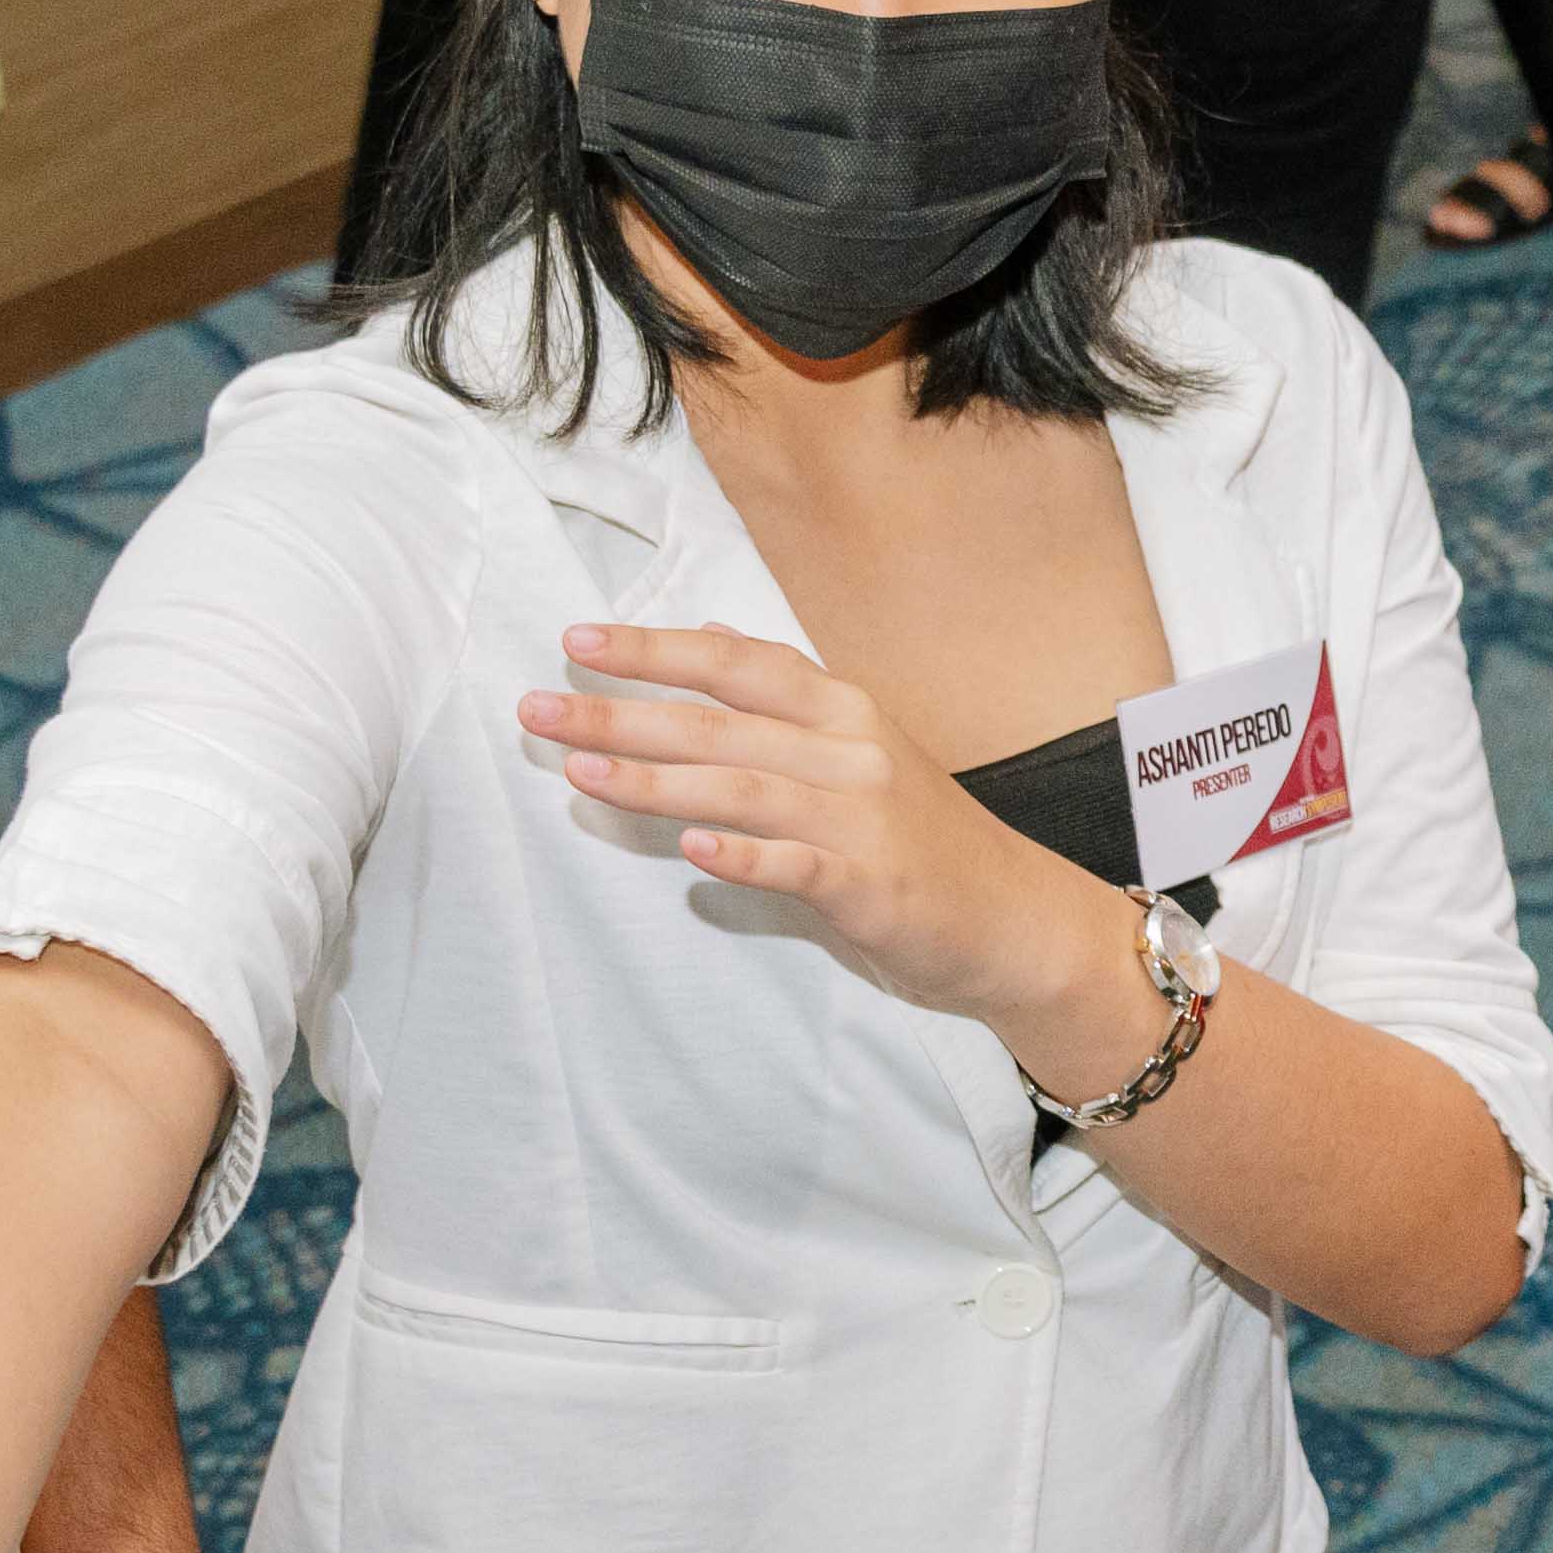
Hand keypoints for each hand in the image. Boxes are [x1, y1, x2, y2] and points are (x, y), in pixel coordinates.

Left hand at [531, 622, 1141, 1058]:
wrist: (1017, 918)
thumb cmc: (926, 837)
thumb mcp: (859, 745)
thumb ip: (782, 695)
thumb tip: (706, 633)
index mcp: (842, 709)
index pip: (734, 662)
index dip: (655, 648)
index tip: (576, 639)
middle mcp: (849, 750)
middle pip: (718, 722)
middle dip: (619, 713)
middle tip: (535, 710)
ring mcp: (862, 818)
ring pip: (742, 786)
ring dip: (653, 779)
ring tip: (578, 773)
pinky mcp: (872, 885)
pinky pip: (799, 865)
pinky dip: (746, 855)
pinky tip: (693, 852)